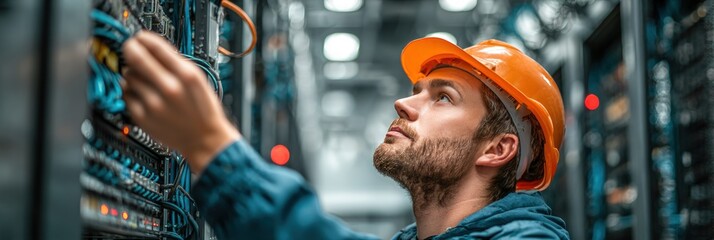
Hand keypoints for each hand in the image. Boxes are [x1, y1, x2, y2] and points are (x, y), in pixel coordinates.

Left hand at [121, 31, 239, 173]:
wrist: (204, 139)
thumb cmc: (203, 110)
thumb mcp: (198, 80)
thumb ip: (176, 63)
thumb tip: (152, 47)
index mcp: (186, 77)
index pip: (157, 48)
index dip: (144, 39)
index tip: (140, 37)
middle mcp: (170, 89)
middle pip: (137, 59)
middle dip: (131, 49)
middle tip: (130, 47)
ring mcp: (154, 104)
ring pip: (128, 76)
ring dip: (132, 72)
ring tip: (142, 76)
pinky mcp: (143, 117)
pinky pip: (126, 93)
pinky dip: (130, 89)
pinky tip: (141, 91)